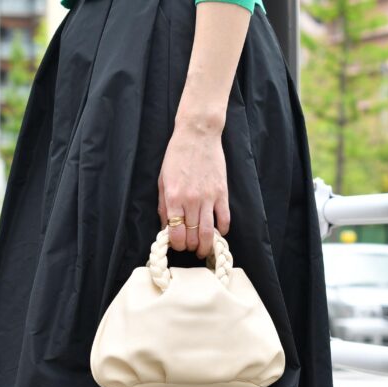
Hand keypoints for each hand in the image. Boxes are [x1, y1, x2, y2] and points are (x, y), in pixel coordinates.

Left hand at [157, 115, 230, 258]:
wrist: (197, 135)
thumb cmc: (176, 156)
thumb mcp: (162, 180)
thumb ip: (163, 205)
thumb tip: (166, 226)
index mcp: (173, 198)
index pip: (175, 233)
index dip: (176, 245)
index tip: (177, 245)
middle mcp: (191, 201)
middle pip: (192, 236)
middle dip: (191, 247)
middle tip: (190, 248)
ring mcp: (208, 198)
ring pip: (209, 232)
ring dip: (206, 245)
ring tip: (204, 250)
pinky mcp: (222, 193)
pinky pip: (225, 219)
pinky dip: (222, 230)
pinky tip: (219, 232)